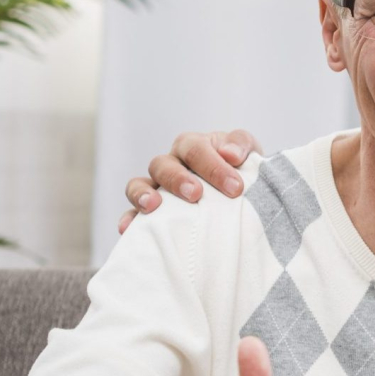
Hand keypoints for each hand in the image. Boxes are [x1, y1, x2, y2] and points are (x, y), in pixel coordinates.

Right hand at [119, 130, 263, 233]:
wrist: (236, 192)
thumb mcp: (247, 152)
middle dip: (178, 179)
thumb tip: (230, 154)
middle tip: (196, 194)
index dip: (214, 167)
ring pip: (139, 184)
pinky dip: (129, 220)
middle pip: (163, 164)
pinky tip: (127, 230)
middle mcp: (171, 164)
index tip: (235, 188)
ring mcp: (157, 187)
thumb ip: (242, 146)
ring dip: (143, 194)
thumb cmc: (239, 170)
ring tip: (153, 206)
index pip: (196, 150)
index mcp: (193, 147)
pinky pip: (132, 214)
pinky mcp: (150, 212)